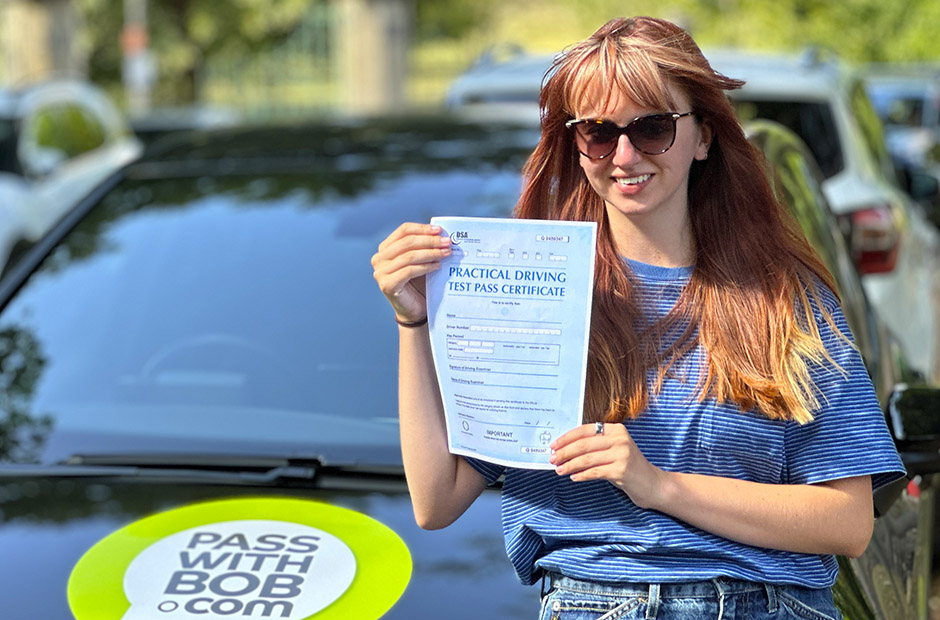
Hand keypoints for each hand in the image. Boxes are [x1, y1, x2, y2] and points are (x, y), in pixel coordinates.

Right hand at [372, 223, 451, 322]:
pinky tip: (437, 266)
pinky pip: (409, 271)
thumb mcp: (421, 260)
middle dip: (430, 241)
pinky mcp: (387, 285)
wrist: (415, 310)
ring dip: (430, 253)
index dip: (422, 228)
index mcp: (385, 249)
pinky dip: (426, 267)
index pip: (403, 231)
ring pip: (409, 256)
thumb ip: (425, 246)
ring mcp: (380, 273)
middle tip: (447, 242)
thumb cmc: (419, 283)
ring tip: (446, 253)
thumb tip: (442, 234)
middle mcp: (379, 259)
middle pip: (407, 242)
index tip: (439, 230)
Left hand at [549, 422, 663, 508]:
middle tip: (552, 459)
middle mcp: (620, 439)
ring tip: (559, 470)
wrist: (652, 484)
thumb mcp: (613, 450)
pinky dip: (582, 475)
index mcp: (616, 429)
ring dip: (570, 465)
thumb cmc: (628, 467)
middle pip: (584, 444)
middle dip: (564, 452)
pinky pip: (595, 472)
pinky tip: (573, 478)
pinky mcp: (622, 470)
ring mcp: (622, 454)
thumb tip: (564, 449)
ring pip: (587, 458)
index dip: (567, 438)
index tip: (553, 445)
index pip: (585, 430)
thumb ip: (594, 446)